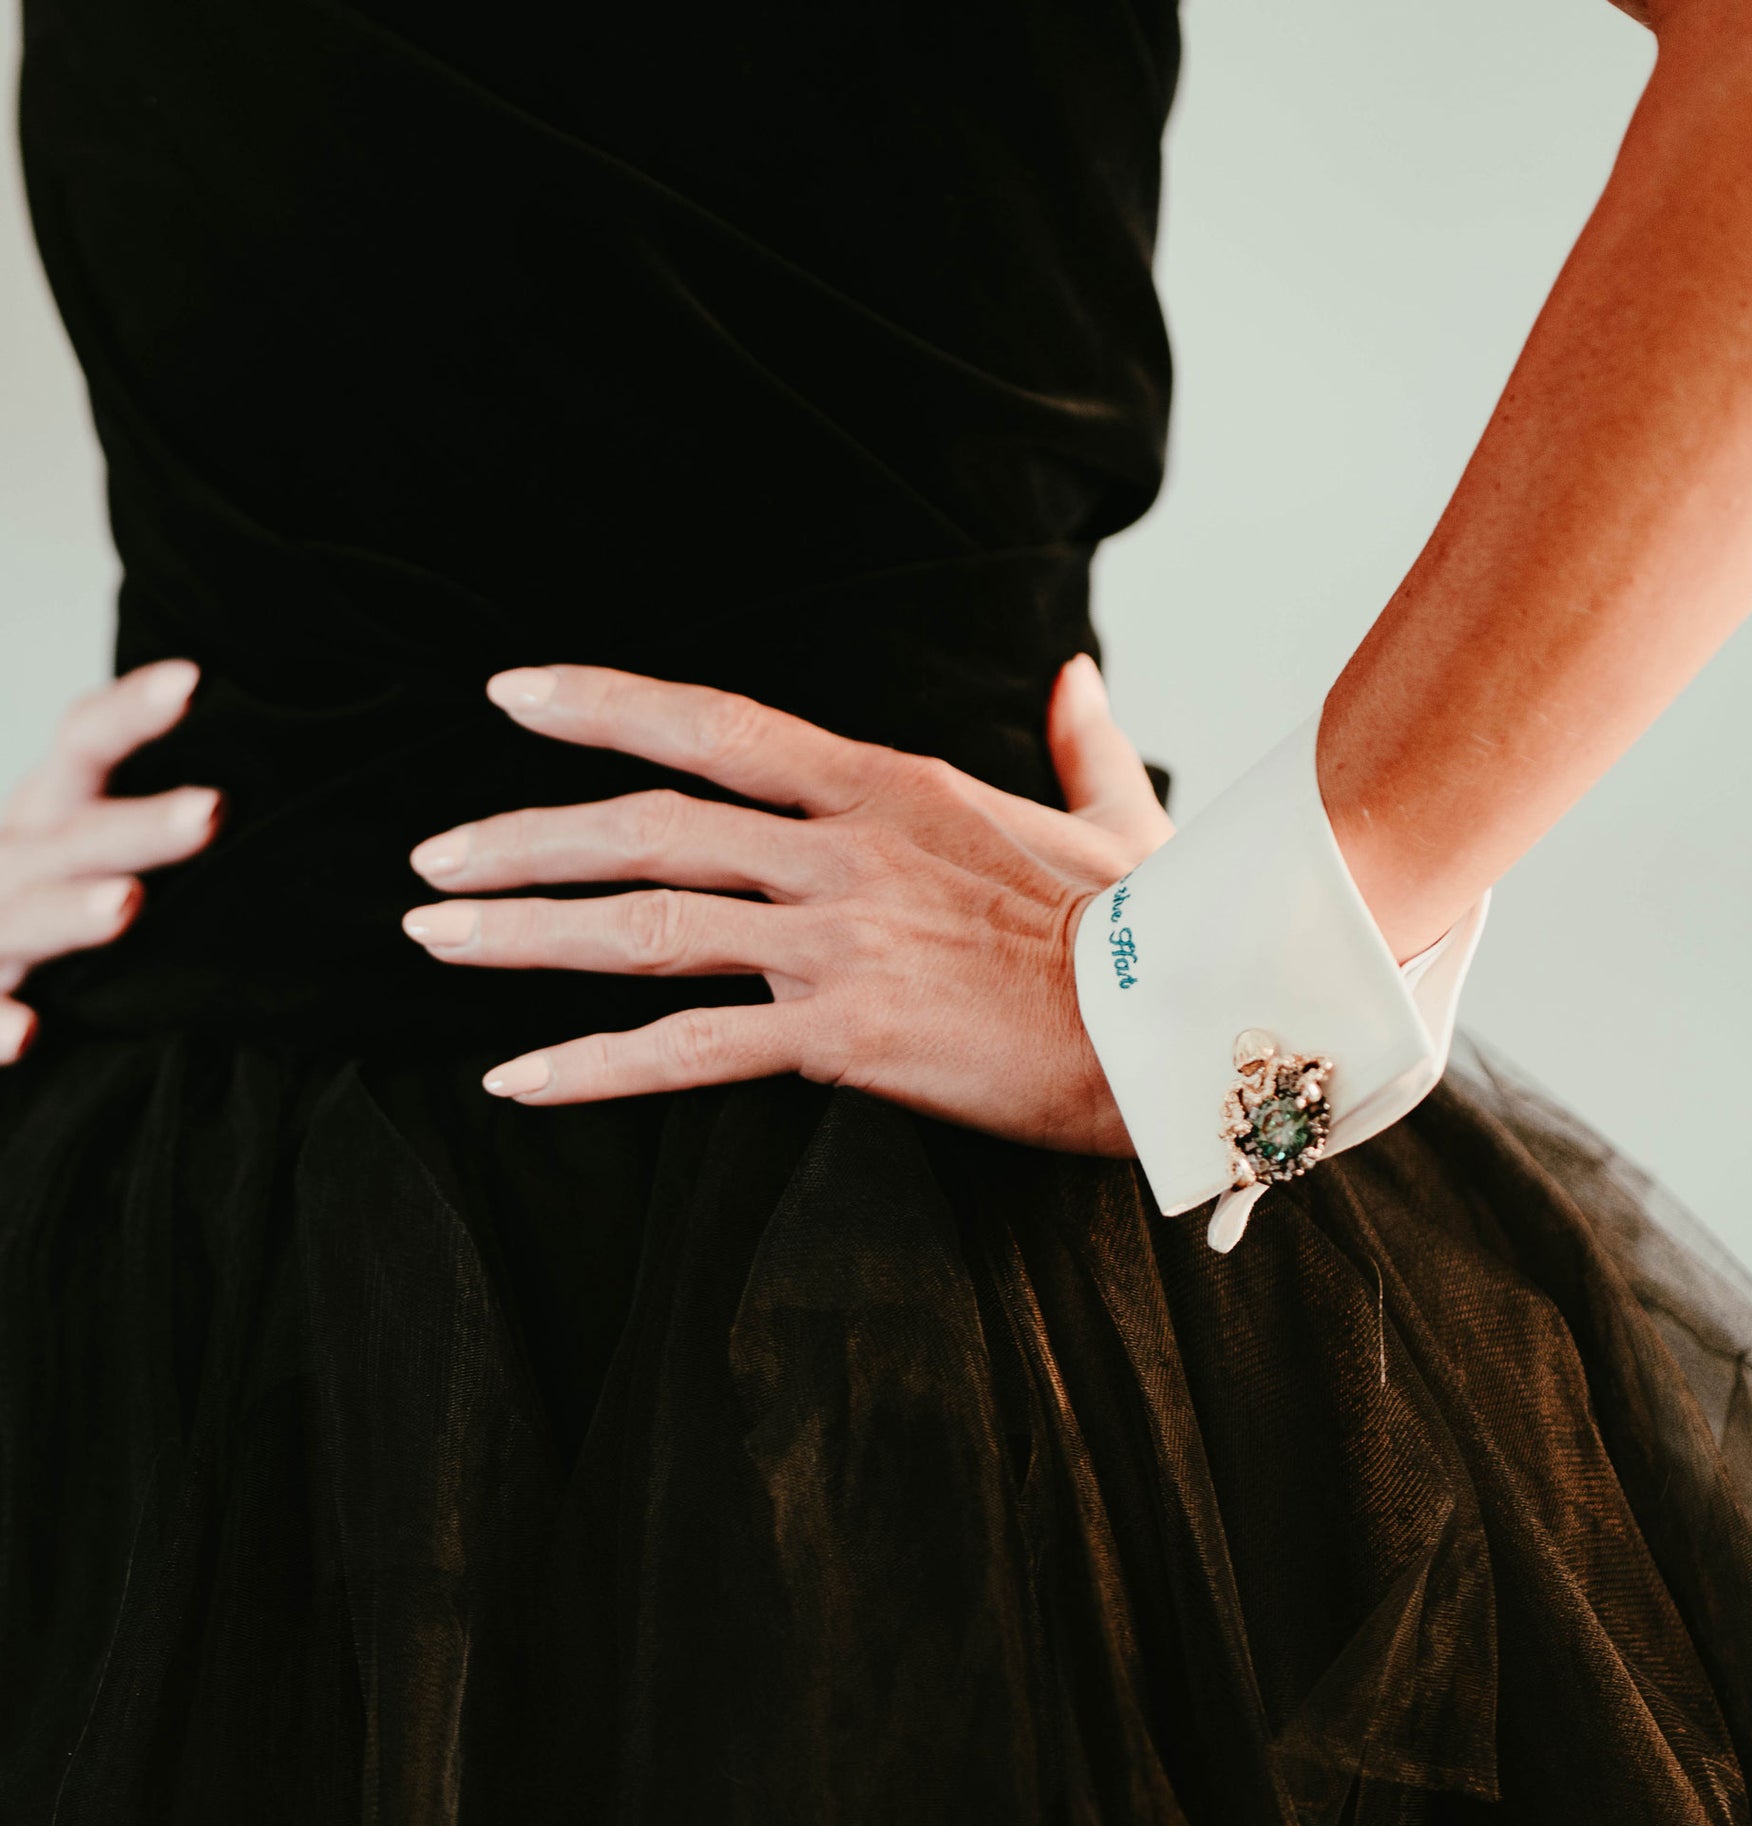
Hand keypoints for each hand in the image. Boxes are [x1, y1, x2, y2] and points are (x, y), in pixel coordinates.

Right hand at [0, 661, 221, 1062]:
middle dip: (136, 825)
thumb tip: (286, 784)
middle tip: (214, 809)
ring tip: (126, 904)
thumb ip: (158, 815)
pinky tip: (28, 1032)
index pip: (85, 743)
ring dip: (69, 912)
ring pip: (23, 915)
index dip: (130, 711)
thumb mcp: (87, 837)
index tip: (195, 679)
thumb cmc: (52, 889)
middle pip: (71, 836)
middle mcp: (11, 858)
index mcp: (49, 810)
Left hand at [403, 653, 1173, 1152]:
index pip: (715, 726)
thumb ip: (1082, 743)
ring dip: (523, 932)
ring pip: (646, 925)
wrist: (1182, 1018)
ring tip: (431, 939)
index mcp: (888, 786)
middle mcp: (844, 848)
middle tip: (429, 863)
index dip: (602, 704)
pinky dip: (594, 1065)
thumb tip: (1080, 679)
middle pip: (646, 826)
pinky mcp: (846, 1032)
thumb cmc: (1152, 925)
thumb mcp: (1117, 815)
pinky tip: (515, 1080)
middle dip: (521, 839)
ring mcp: (838, 938)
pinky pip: (692, 1049)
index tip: (510, 697)